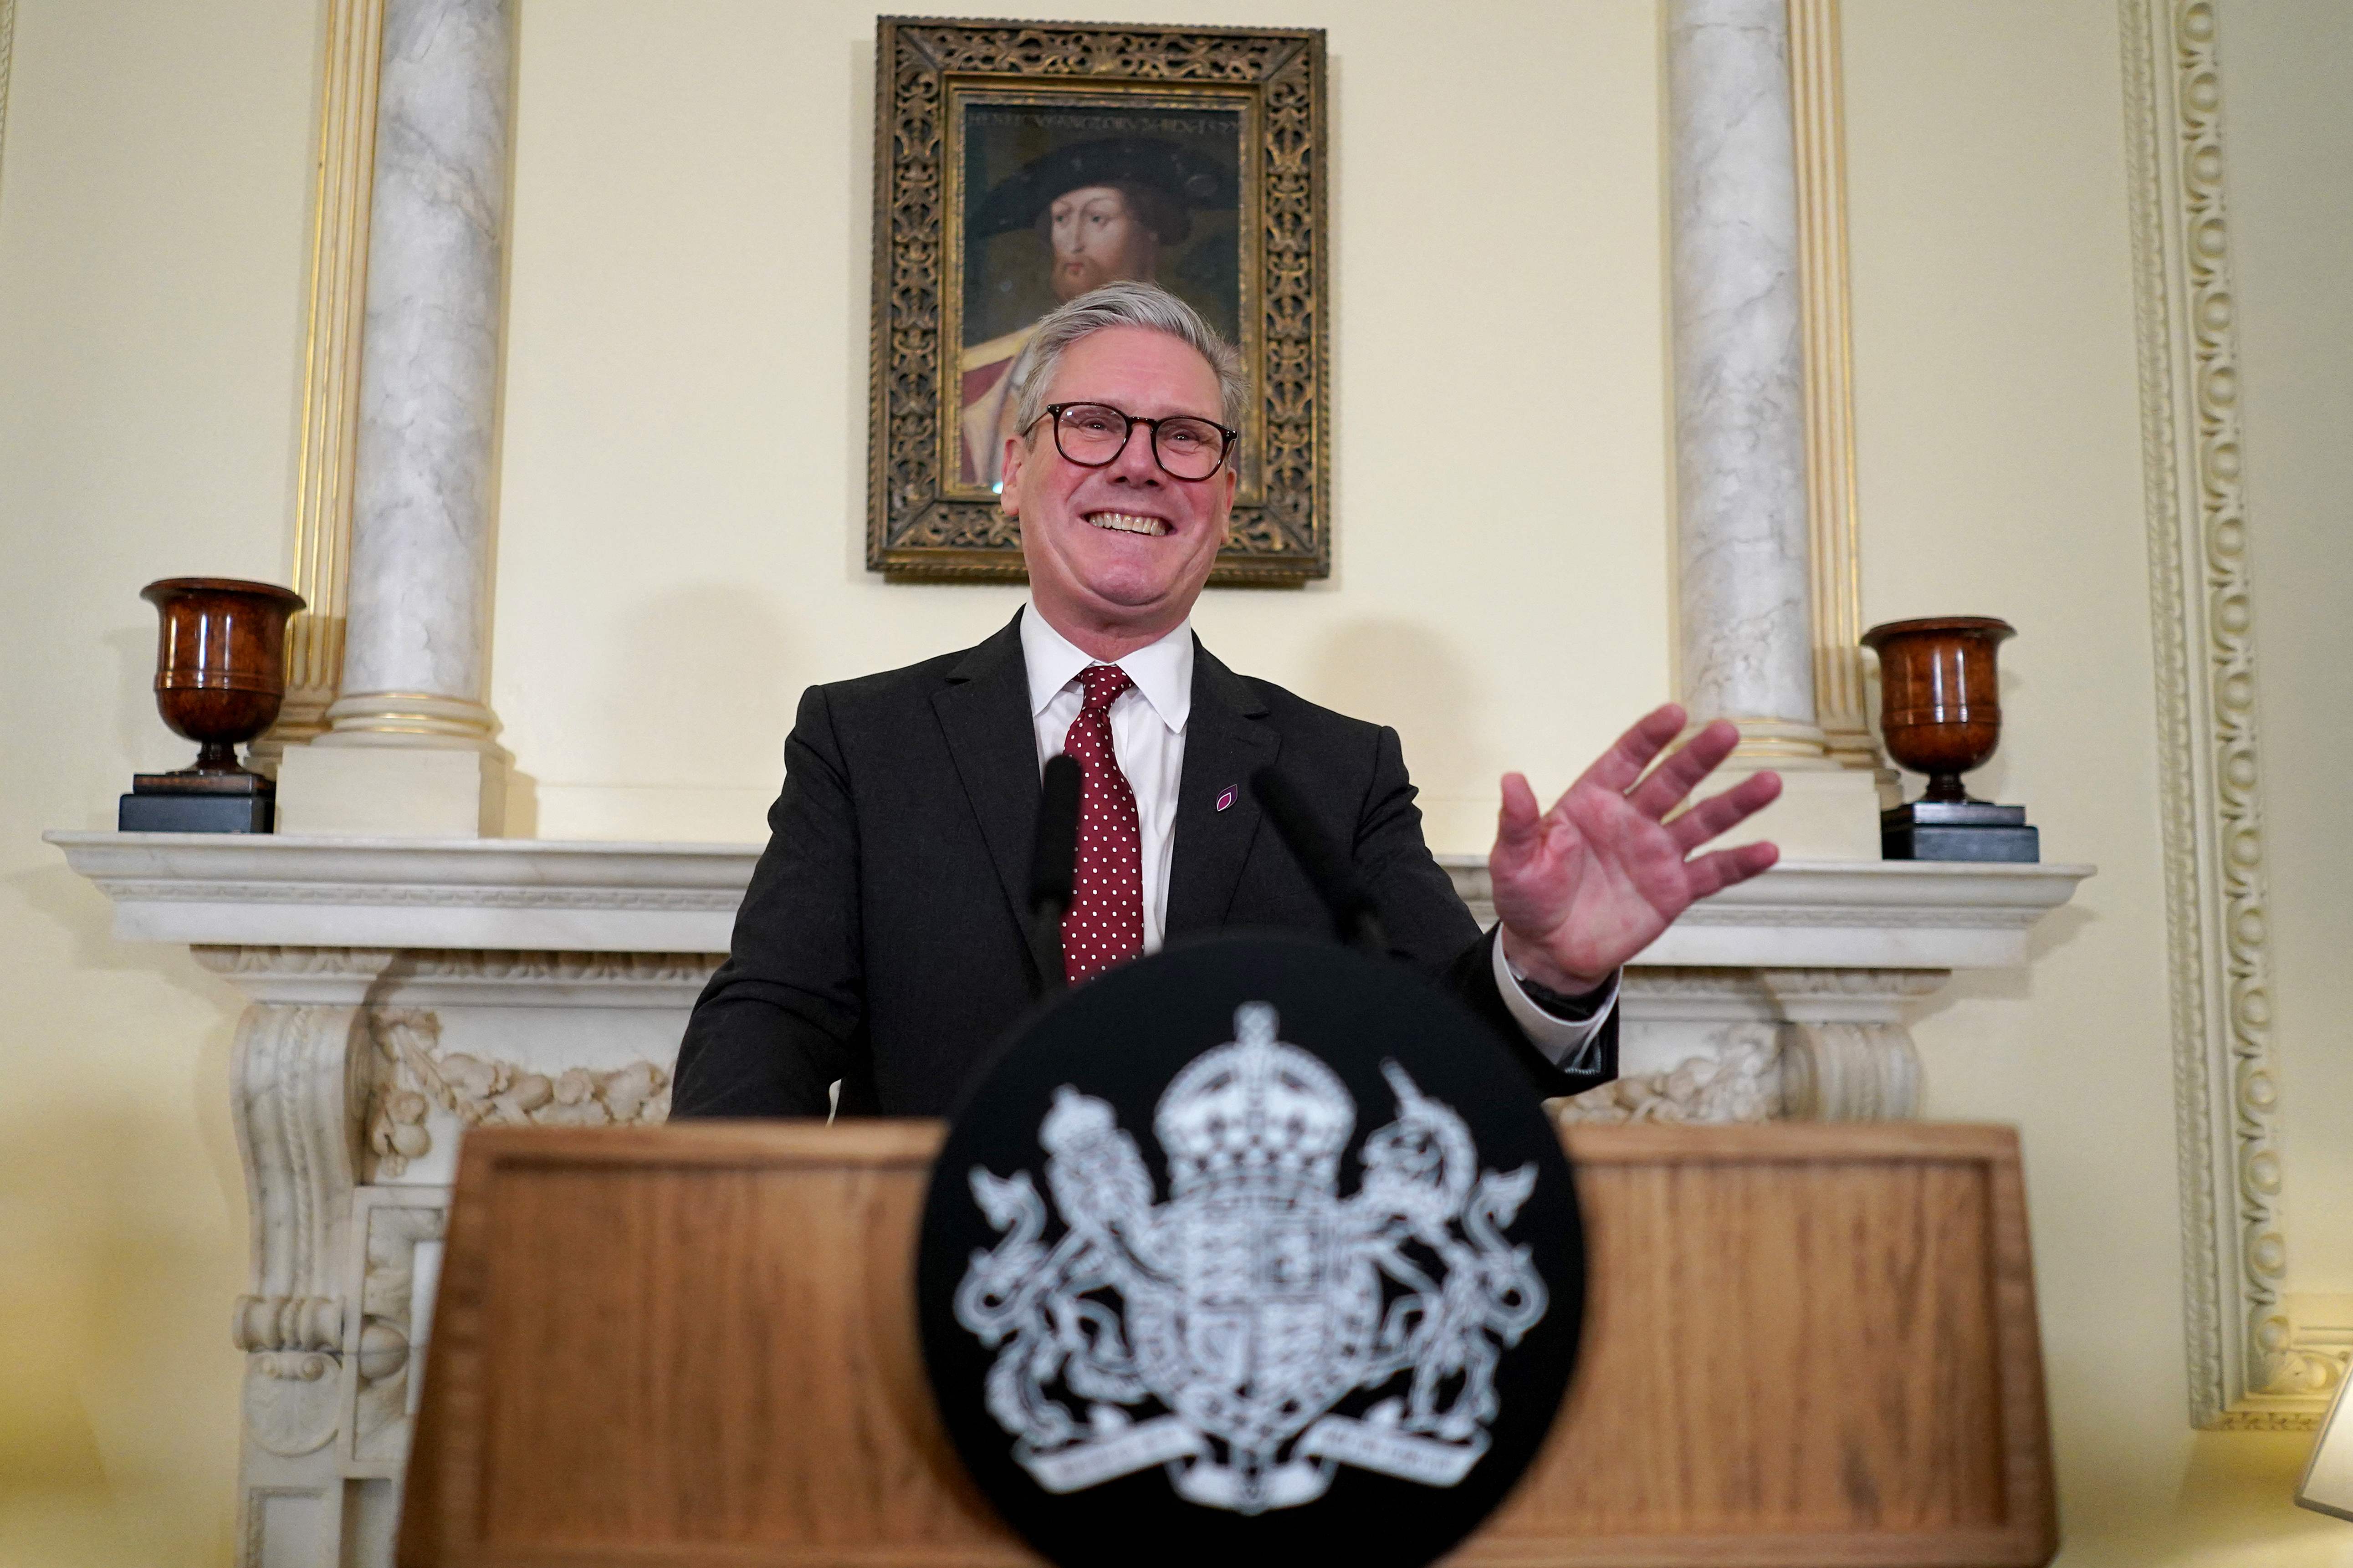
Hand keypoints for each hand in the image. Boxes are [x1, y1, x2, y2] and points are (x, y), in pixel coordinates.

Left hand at [1490, 704, 1781, 992]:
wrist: (1548, 950)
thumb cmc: (1528, 897)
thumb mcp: (1514, 860)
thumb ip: (1519, 822)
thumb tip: (1511, 780)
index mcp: (1593, 802)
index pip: (1625, 760)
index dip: (1649, 738)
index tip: (1675, 714)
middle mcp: (1632, 820)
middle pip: (1672, 781)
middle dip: (1699, 757)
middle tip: (1727, 732)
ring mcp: (1657, 853)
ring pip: (1703, 821)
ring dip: (1736, 802)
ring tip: (1770, 783)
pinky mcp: (1674, 890)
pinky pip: (1713, 873)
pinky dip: (1741, 863)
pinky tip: (1769, 850)